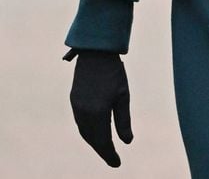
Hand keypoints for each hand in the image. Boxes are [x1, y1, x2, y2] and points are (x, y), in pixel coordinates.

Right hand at [68, 50, 132, 166]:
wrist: (96, 52)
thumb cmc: (114, 72)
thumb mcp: (123, 96)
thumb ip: (123, 121)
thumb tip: (127, 142)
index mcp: (98, 113)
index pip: (103, 141)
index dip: (109, 155)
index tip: (117, 164)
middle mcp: (84, 113)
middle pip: (92, 139)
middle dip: (102, 150)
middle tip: (112, 158)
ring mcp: (76, 106)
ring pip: (84, 132)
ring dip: (94, 141)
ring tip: (105, 147)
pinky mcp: (73, 100)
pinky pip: (80, 122)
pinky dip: (88, 131)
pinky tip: (95, 131)